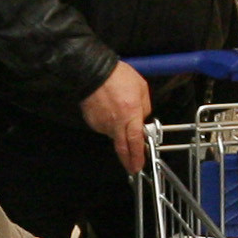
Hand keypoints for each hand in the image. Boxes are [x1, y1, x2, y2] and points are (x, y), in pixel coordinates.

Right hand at [80, 60, 152, 174]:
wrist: (92, 71)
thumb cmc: (117, 76)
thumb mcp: (141, 87)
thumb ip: (144, 107)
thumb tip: (142, 119)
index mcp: (130, 114)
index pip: (135, 141)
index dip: (137, 156)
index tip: (138, 165)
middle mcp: (116, 123)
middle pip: (122, 148)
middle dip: (128, 160)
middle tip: (132, 167)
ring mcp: (102, 123)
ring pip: (113, 134)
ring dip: (118, 129)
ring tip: (118, 111)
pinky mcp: (92, 121)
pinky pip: (104, 126)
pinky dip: (108, 121)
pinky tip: (108, 109)